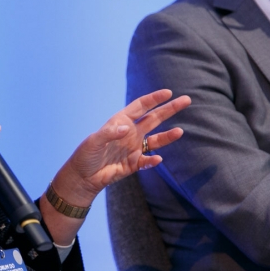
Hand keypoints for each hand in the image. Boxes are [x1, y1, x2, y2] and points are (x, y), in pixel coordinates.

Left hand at [56, 89, 190, 203]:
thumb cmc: (85, 155)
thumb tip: (127, 129)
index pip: (141, 106)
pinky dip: (153, 161)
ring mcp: (133, 148)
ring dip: (168, 136)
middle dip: (169, 110)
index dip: (154, 99)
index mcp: (120, 122)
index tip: (168, 92)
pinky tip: (157, 159)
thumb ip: (110, 133)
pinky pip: (147, 161)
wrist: (83, 177)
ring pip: (155, 140)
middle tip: (186, 100)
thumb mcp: (94, 141)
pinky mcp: (134, 164)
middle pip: (154, 118)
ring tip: (180, 131)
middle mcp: (130, 133)